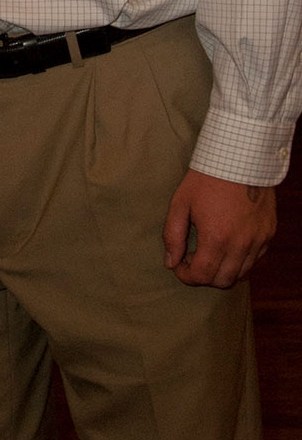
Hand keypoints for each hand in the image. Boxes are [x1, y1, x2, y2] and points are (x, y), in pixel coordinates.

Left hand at [162, 168, 275, 286]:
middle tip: (192, 260)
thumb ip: (172, 235)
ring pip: (241, 273)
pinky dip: (240, 260)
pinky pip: (255, 259)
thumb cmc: (206, 178)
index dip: (185, 276)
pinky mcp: (269, 233)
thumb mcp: (181, 203)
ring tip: (209, 252)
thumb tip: (169, 262)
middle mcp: (241, 244)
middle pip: (223, 281)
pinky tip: (228, 244)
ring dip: (223, 270)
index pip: (201, 275)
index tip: (178, 265)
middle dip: (203, 276)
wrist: (239, 158)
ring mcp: (258, 240)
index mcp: (217, 237)